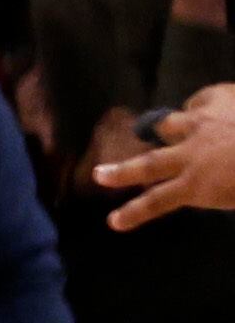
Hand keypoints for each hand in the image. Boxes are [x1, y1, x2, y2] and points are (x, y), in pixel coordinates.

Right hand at [100, 86, 234, 229]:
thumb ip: (224, 193)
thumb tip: (219, 192)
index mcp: (199, 185)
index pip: (158, 201)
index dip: (134, 212)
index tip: (113, 222)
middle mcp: (190, 154)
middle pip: (149, 163)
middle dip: (124, 170)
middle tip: (100, 174)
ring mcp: (202, 124)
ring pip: (168, 124)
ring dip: (158, 128)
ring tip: (150, 129)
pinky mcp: (218, 100)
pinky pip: (199, 101)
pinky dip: (198, 107)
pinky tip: (203, 108)